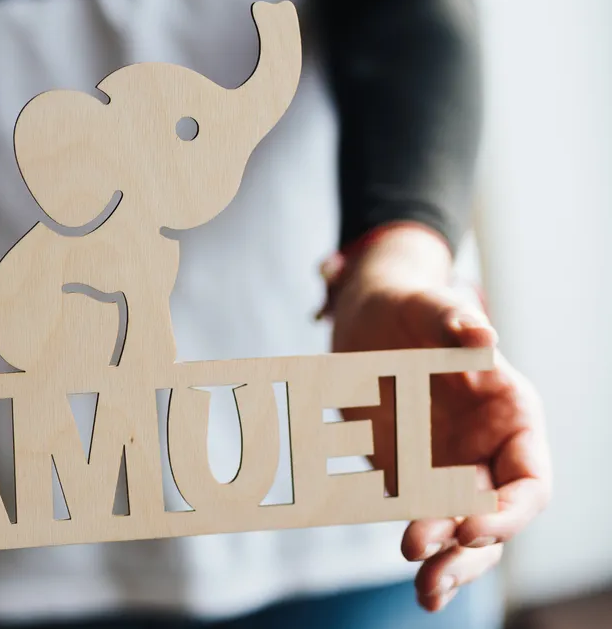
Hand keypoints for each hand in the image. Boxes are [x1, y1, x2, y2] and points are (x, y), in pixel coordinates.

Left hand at [329, 225, 551, 612]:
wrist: (368, 318)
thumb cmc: (409, 308)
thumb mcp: (428, 306)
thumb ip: (453, 323)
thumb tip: (482, 336)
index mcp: (513, 413)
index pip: (529, 479)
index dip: (509, 509)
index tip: (473, 525)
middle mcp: (489, 449)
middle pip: (498, 519)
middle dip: (472, 550)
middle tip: (432, 567)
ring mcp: (451, 468)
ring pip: (465, 532)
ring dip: (450, 564)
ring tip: (426, 592)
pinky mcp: (412, 478)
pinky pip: (424, 522)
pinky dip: (425, 552)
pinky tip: (420, 582)